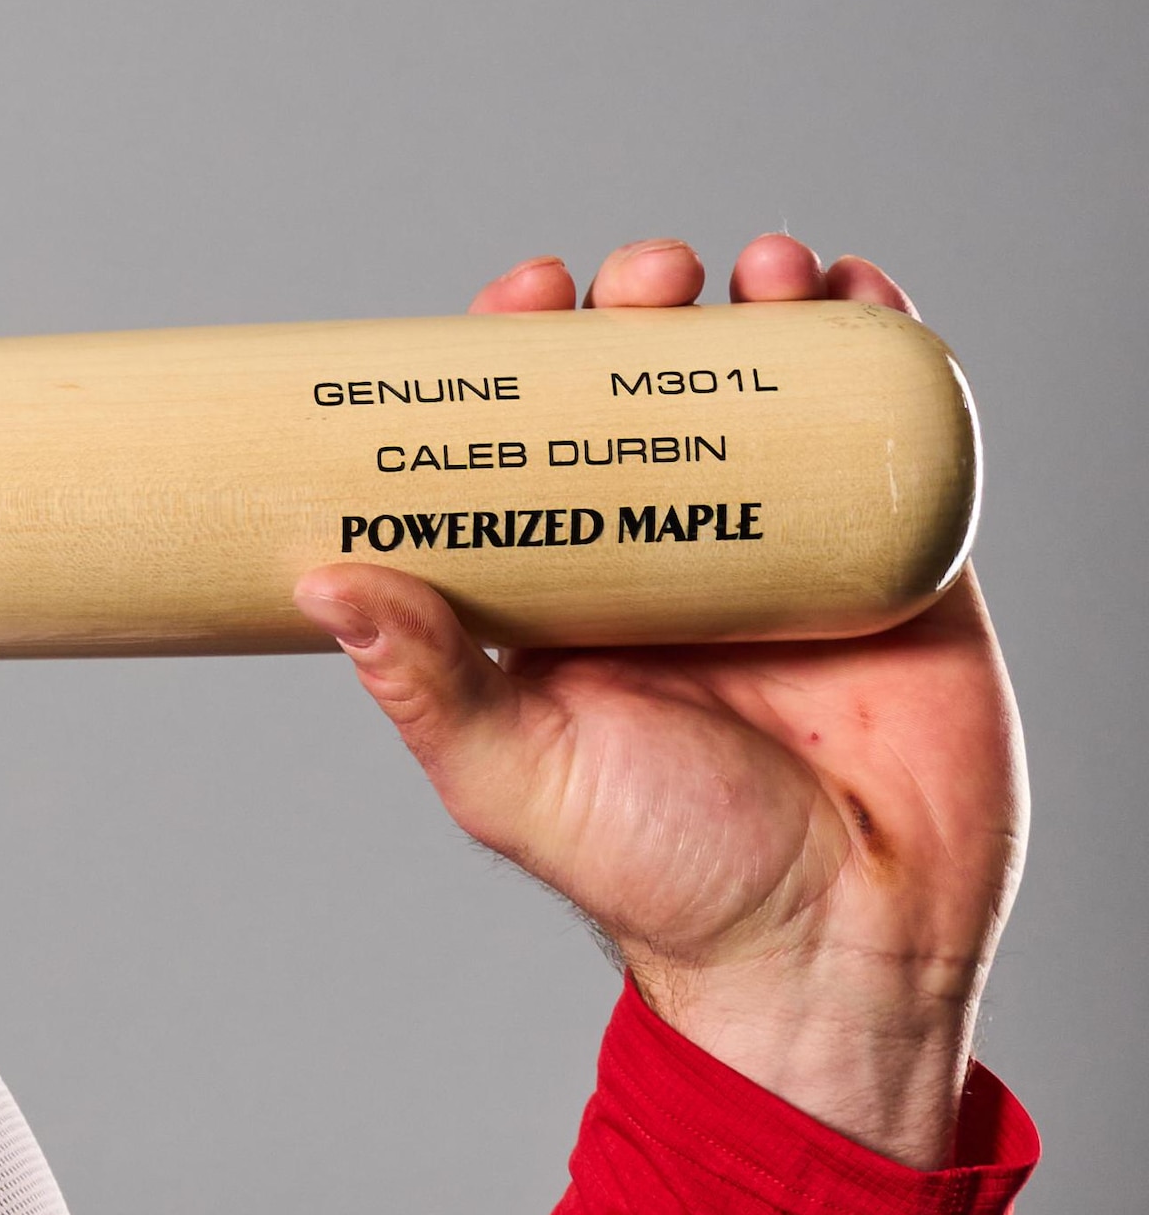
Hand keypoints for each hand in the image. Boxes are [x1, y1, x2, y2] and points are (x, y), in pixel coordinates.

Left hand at [295, 237, 1022, 1165]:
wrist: (846, 943)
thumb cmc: (669, 879)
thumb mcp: (516, 775)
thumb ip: (428, 683)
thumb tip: (320, 581)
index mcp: (568, 585)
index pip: (533, 434)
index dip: (527, 350)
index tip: (529, 295)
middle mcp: (671, 550)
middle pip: (652, 385)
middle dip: (649, 305)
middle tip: (650, 277)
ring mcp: (786, 543)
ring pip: (768, 388)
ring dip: (763, 305)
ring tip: (763, 271)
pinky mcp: (894, 555)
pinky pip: (888, 430)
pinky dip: (878, 348)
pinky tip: (861, 297)